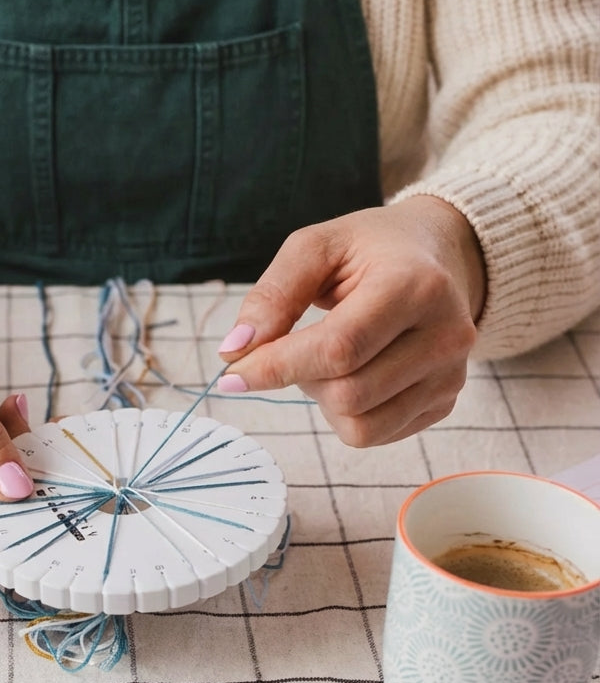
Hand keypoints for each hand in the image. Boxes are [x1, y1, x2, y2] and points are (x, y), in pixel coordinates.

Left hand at [216, 197, 485, 446]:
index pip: (338, 349)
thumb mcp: (315, 247)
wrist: (436, 255)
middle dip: (300, 378)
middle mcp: (446, 335)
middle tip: (294, 345)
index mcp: (416, 286)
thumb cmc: (368, 250)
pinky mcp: (445, 402)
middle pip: (348, 394)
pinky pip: (375, 435)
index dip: (276, 367)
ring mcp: (451, 375)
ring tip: (327, 358)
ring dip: (322, 399)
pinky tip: (352, 374)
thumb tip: (234, 350)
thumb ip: (272, 296)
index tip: (232, 373)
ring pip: (360, 426)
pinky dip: (346, 414)